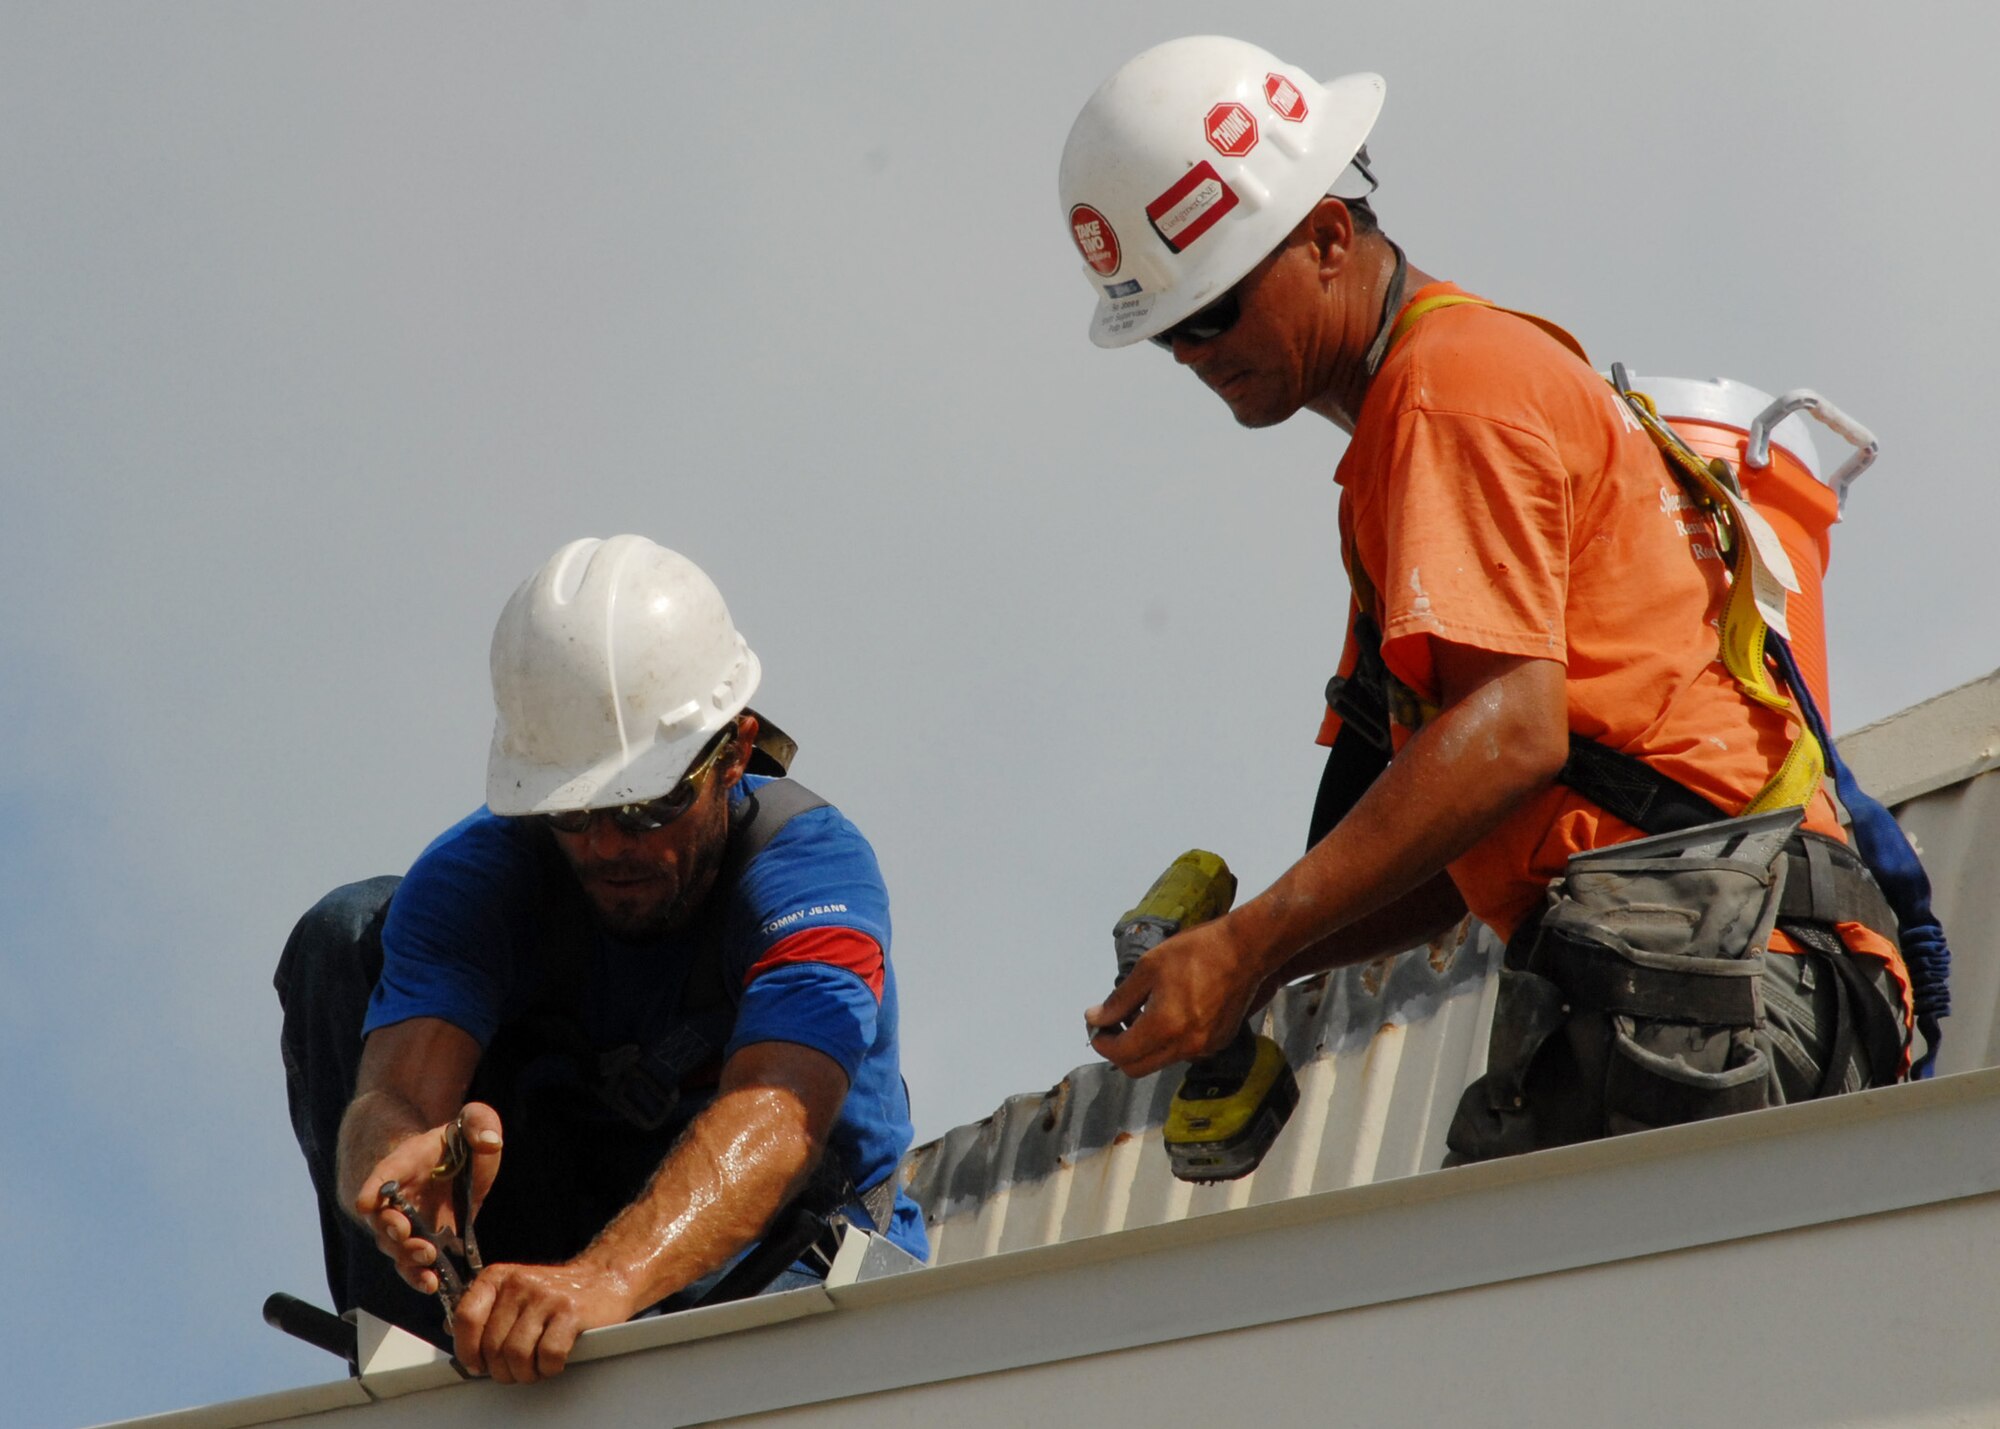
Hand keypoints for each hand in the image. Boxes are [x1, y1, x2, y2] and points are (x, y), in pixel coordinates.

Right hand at [348, 1102, 503, 1294]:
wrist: (458, 1162)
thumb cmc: (461, 1141)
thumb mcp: (475, 1121)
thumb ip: (481, 1122)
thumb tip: (490, 1141)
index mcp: (407, 1162)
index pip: (385, 1173)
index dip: (373, 1187)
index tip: (366, 1202)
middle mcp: (399, 1196)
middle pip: (382, 1217)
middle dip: (392, 1229)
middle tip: (408, 1235)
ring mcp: (407, 1223)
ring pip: (394, 1247)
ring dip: (407, 1257)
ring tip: (428, 1262)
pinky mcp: (423, 1243)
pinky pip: (412, 1264)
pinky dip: (419, 1276)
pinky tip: (433, 1285)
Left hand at [451, 1259, 636, 1382]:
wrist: (604, 1278)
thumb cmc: (555, 1294)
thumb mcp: (515, 1292)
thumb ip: (487, 1312)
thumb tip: (459, 1343)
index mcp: (499, 1277)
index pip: (466, 1318)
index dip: (467, 1349)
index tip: (476, 1364)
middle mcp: (520, 1283)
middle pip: (492, 1345)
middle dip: (501, 1370)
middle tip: (513, 1371)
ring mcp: (546, 1297)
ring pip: (517, 1355)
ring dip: (524, 1373)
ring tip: (533, 1369)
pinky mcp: (571, 1312)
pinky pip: (548, 1355)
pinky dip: (549, 1368)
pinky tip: (553, 1361)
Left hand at [1085, 916, 1262, 1078]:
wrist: (1246, 950)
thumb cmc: (1194, 952)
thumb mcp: (1148, 969)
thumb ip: (1119, 1000)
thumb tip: (1095, 1018)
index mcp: (1165, 1026)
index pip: (1121, 1053)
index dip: (1101, 1042)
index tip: (1094, 1025)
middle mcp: (1186, 1046)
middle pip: (1137, 1068)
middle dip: (1118, 1050)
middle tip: (1111, 1024)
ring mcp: (1205, 1049)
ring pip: (1159, 1061)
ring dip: (1141, 1046)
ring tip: (1139, 1013)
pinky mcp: (1218, 1043)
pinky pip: (1181, 1053)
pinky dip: (1165, 1042)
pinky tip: (1166, 1014)